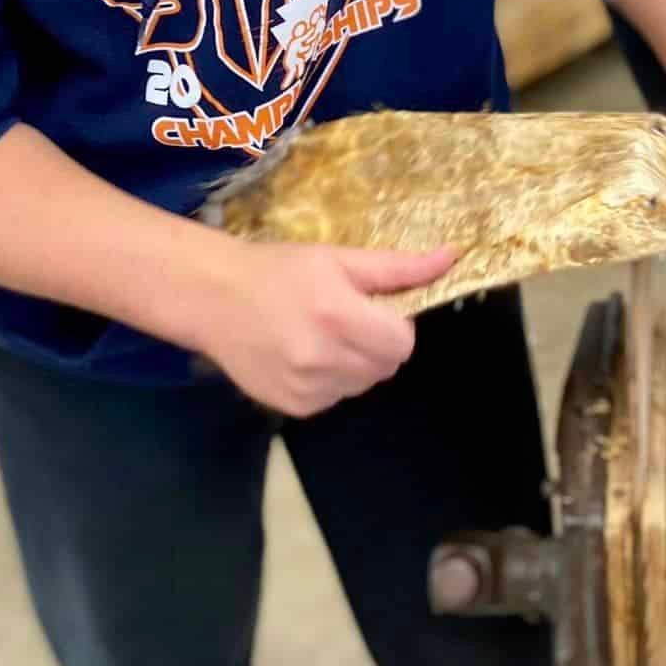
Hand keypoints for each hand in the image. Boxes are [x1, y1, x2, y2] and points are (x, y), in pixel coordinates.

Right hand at [199, 242, 455, 416]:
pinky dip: (329, 379)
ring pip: (361, 384)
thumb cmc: (279, 270)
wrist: (213, 297)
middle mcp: (323, 358)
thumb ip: (398, 267)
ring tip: (320, 334)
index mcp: (339, 315)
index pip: (403, 343)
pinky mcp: (293, 407)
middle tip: (346, 318)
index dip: (394, 324)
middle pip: (386, 366)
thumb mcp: (338, 259)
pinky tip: (302, 354)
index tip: (372, 307)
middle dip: (377, 343)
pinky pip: (334, 397)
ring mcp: (306, 389)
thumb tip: (451, 259)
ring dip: (354, 363)